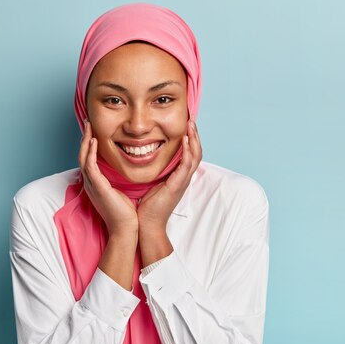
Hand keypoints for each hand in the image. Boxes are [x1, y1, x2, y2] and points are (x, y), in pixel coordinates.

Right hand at [79, 120, 138, 236]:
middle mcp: (91, 183)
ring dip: (84, 140)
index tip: (93, 130)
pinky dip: (90, 153)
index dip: (88, 144)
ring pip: (83, 158)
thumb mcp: (120, 191)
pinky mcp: (97, 188)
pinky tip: (93, 141)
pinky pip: (90, 166)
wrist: (126, 229)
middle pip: (82, 155)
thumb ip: (118, 179)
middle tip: (87, 121)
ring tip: (88, 126)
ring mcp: (92, 185)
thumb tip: (124, 168)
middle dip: (84, 138)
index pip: (88, 159)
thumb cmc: (126, 213)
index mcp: (96, 184)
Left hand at [138, 118, 201, 235]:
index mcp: (179, 176)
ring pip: (195, 156)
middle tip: (191, 119)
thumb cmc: (147, 206)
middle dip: (195, 135)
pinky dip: (187, 151)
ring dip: (194, 139)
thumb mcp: (153, 183)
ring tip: (191, 124)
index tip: (186, 124)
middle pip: (196, 152)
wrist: (147, 224)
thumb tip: (147, 157)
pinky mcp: (178, 185)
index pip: (189, 153)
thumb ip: (156, 171)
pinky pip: (187, 165)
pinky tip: (185, 140)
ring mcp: (183, 181)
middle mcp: (184, 178)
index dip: (190, 139)